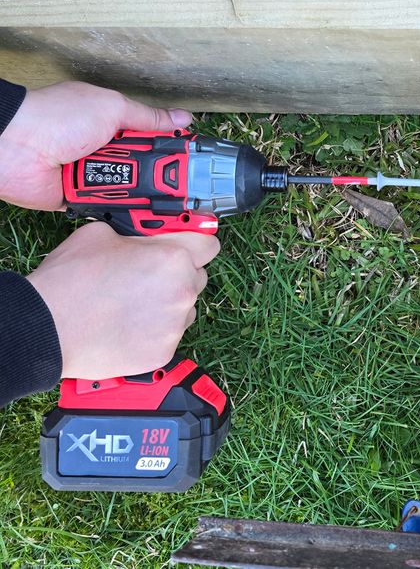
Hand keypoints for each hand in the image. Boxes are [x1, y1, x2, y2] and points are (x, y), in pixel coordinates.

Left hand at [0, 81, 191, 209]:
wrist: (13, 147)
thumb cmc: (55, 117)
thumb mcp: (111, 108)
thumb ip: (148, 118)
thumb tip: (182, 118)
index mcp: (118, 127)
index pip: (157, 142)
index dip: (176, 154)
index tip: (198, 167)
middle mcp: (110, 152)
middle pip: (149, 170)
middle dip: (166, 179)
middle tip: (188, 192)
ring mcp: (98, 176)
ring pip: (134, 191)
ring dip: (145, 195)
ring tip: (167, 204)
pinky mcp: (84, 199)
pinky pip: (112, 208)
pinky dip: (123, 210)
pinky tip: (143, 215)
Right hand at [26, 222, 219, 379]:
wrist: (46, 328)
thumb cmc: (71, 281)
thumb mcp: (103, 233)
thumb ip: (137, 233)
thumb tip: (145, 234)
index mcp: (173, 257)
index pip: (209, 244)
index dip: (195, 242)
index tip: (188, 245)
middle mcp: (182, 290)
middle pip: (197, 276)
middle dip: (178, 274)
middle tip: (146, 276)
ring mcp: (175, 324)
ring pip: (184, 307)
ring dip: (168, 303)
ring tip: (131, 304)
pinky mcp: (164, 351)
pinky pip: (169, 334)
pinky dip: (154, 330)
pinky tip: (126, 325)